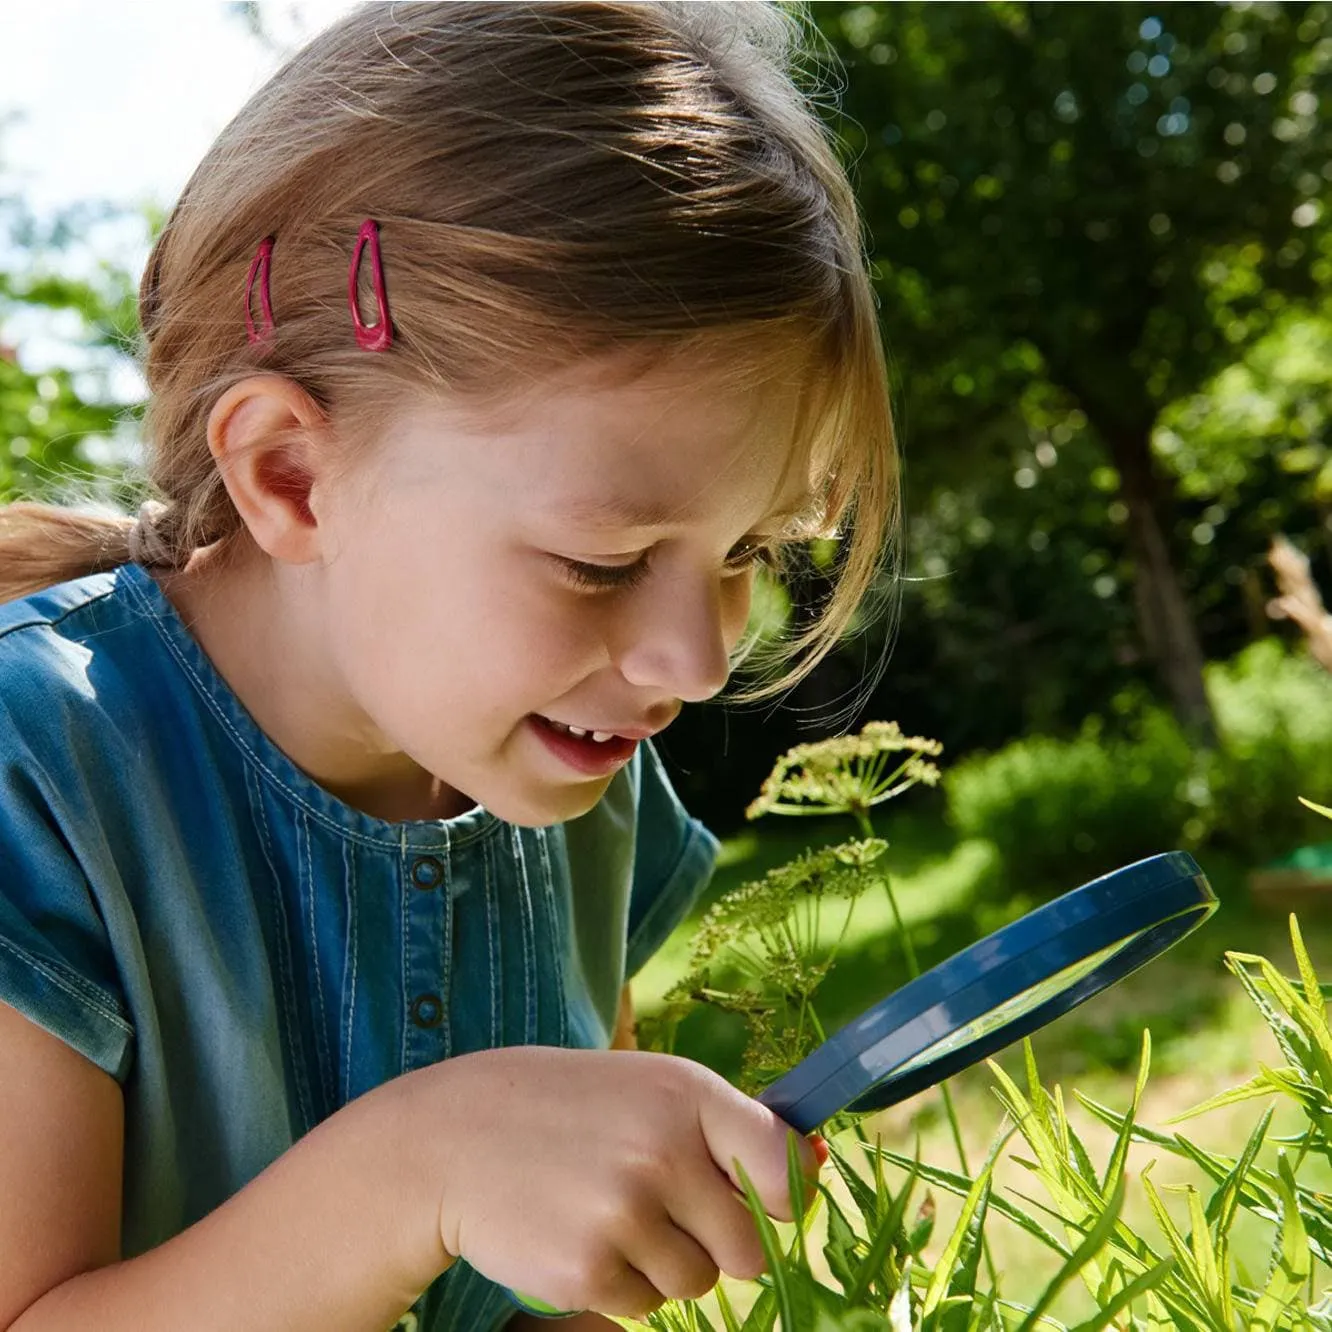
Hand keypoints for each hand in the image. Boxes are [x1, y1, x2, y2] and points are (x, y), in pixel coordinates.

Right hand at [405, 1047, 818, 1318]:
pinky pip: (645, 1306)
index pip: (786, 1169)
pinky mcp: (587, 1272)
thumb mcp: (649, 1088)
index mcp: (688, 1096)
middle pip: (749, 1249)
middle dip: (718, 1241)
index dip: (782, 1197)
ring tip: (609, 1211)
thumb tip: (814, 1174)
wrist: (456, 1136)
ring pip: (696, 1283)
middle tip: (663, 1206)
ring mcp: (624, 1214)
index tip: (764, 1199)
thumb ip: (724, 1129)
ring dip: (664, 1263)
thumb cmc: (571, 1109)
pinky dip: (620, 1283)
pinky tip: (579, 1234)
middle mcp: (663, 1152)